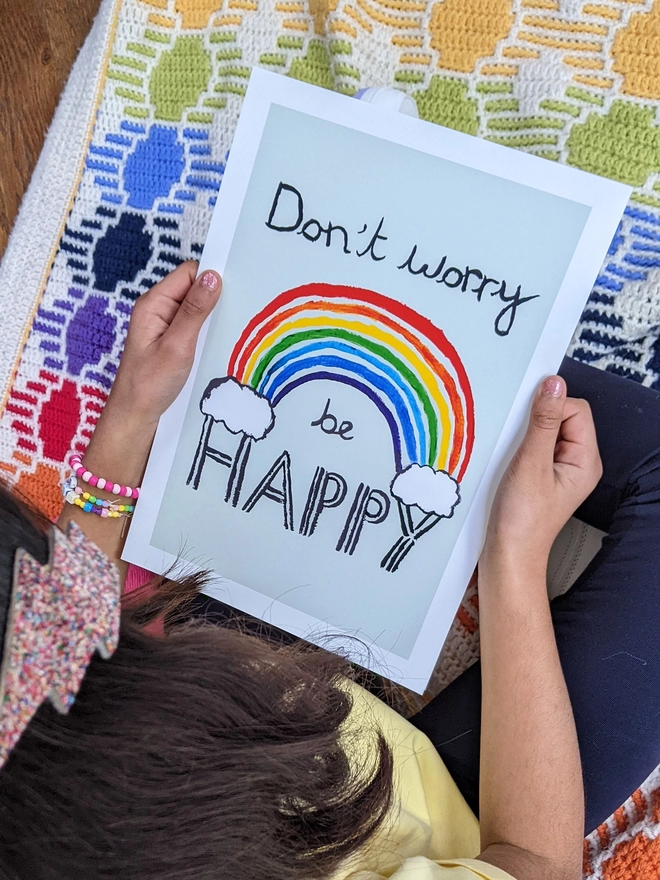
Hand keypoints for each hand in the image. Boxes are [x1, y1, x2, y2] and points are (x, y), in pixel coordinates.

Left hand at [108, 261, 221, 427]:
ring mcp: (165, 325)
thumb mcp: (177, 346)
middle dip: (215, 298)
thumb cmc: (148, 385)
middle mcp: (158, 310)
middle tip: (234, 314)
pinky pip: (195, 326)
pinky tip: (217, 343)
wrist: (135, 416)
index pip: (188, 273)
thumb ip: (194, 311)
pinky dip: (208, 331)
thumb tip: (213, 278)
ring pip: (197, 308)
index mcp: (153, 304)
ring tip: (227, 331)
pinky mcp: (172, 340)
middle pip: (194, 288)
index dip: (211, 277)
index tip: (234, 289)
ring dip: (213, 317)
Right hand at [483, 376, 601, 573]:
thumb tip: (552, 384)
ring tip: (514, 458)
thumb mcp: (530, 463)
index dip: (550, 408)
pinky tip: (509, 464)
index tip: (527, 420)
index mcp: (585, 460)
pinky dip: (518, 447)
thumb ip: (543, 421)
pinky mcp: (542, 475)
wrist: (507, 555)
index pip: (576, 410)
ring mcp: (559, 469)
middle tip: (519, 444)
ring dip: (524, 435)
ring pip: (544, 430)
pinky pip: (533, 446)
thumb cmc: (522, 521)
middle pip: (561, 417)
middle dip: (536, 422)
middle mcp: (577, 463)